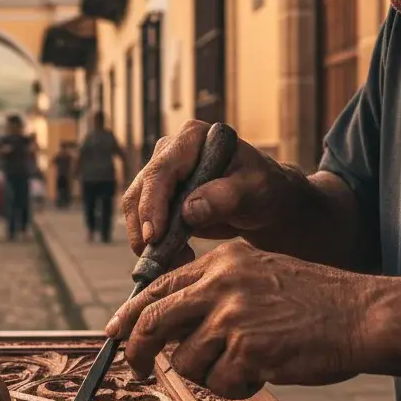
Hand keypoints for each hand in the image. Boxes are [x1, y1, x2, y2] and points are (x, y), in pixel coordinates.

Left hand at [105, 241, 379, 398]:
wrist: (366, 315)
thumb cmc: (314, 302)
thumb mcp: (257, 276)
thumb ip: (211, 293)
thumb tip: (161, 328)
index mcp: (220, 263)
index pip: (157, 288)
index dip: (129, 316)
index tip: (114, 334)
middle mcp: (220, 284)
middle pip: (152, 323)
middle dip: (136, 352)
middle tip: (137, 373)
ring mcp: (233, 317)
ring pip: (185, 362)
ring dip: (209, 375)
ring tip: (246, 365)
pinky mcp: (249, 349)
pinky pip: (220, 384)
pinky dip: (238, 388)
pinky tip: (265, 373)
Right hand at [122, 120, 292, 255]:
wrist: (265, 203)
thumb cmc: (265, 190)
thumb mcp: (255, 191)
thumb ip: (226, 196)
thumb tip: (188, 210)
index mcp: (192, 138)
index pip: (161, 171)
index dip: (151, 204)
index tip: (154, 236)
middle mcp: (169, 151)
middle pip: (140, 190)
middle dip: (145, 229)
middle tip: (162, 261)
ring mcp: (161, 174)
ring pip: (135, 209)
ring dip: (146, 241)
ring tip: (174, 262)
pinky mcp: (158, 197)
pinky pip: (143, 221)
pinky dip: (152, 244)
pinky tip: (173, 259)